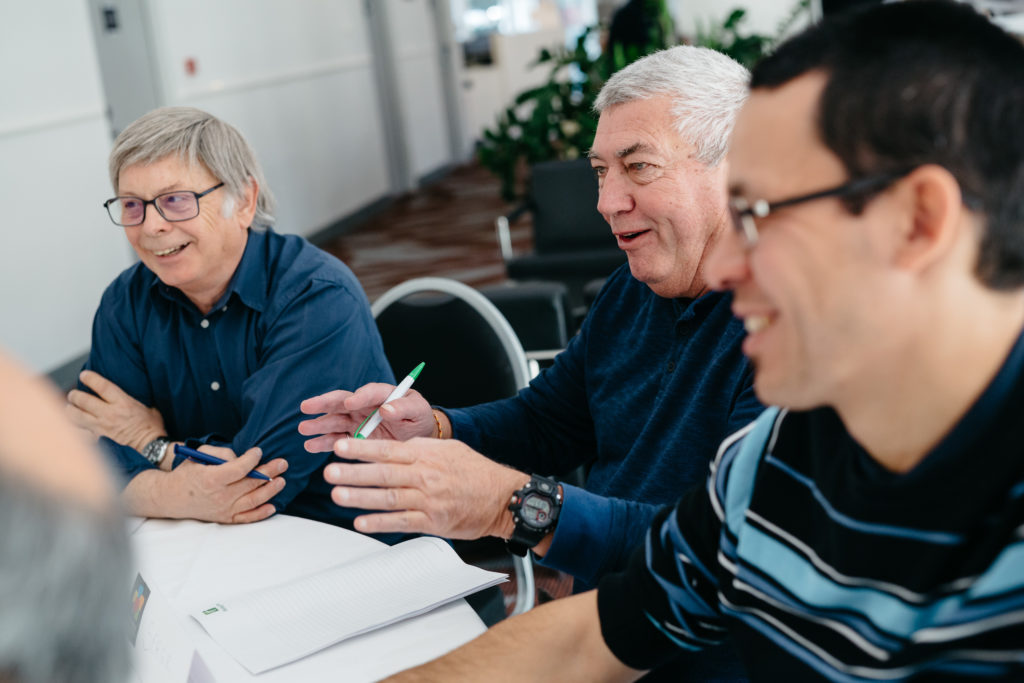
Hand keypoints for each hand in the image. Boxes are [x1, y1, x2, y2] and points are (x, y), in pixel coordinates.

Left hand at [67, 370, 166, 450]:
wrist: (150, 446)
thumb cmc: (151, 427)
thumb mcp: (149, 407)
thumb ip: (135, 400)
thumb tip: (134, 392)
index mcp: (123, 403)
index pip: (102, 386)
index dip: (91, 378)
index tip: (84, 375)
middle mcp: (109, 413)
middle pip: (83, 400)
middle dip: (75, 395)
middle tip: (74, 394)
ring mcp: (101, 426)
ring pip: (76, 415)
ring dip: (70, 409)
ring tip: (70, 407)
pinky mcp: (98, 437)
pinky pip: (79, 430)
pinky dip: (74, 425)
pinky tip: (74, 423)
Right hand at [154, 445, 287, 523]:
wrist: (172, 497)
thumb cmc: (187, 473)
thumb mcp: (199, 455)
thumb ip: (221, 452)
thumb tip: (241, 458)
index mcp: (211, 478)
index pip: (239, 469)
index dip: (252, 459)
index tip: (259, 451)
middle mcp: (219, 496)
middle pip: (250, 483)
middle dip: (269, 472)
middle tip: (283, 463)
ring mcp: (224, 509)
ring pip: (253, 500)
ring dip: (270, 490)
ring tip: (282, 480)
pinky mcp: (226, 518)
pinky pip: (247, 518)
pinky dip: (261, 513)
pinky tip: (273, 505)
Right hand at [298, 383, 437, 450]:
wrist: (418, 436)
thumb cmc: (419, 419)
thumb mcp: (418, 411)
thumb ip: (405, 408)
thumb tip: (387, 409)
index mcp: (384, 394)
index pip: (370, 392)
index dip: (360, 396)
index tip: (350, 402)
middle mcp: (366, 405)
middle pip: (342, 401)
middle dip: (324, 404)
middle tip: (306, 406)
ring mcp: (358, 420)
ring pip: (335, 420)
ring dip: (319, 424)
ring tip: (303, 428)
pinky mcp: (354, 437)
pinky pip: (337, 438)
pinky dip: (324, 442)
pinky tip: (310, 445)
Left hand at [325, 437, 529, 538]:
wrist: (502, 497)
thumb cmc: (475, 472)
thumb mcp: (448, 450)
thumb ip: (420, 449)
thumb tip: (393, 449)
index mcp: (427, 455)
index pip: (388, 450)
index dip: (362, 448)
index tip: (340, 447)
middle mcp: (425, 476)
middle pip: (384, 473)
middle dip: (354, 472)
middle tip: (331, 471)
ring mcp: (428, 500)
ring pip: (389, 497)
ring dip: (361, 497)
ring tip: (338, 495)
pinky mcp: (433, 522)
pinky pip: (402, 522)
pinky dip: (380, 523)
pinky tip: (362, 522)